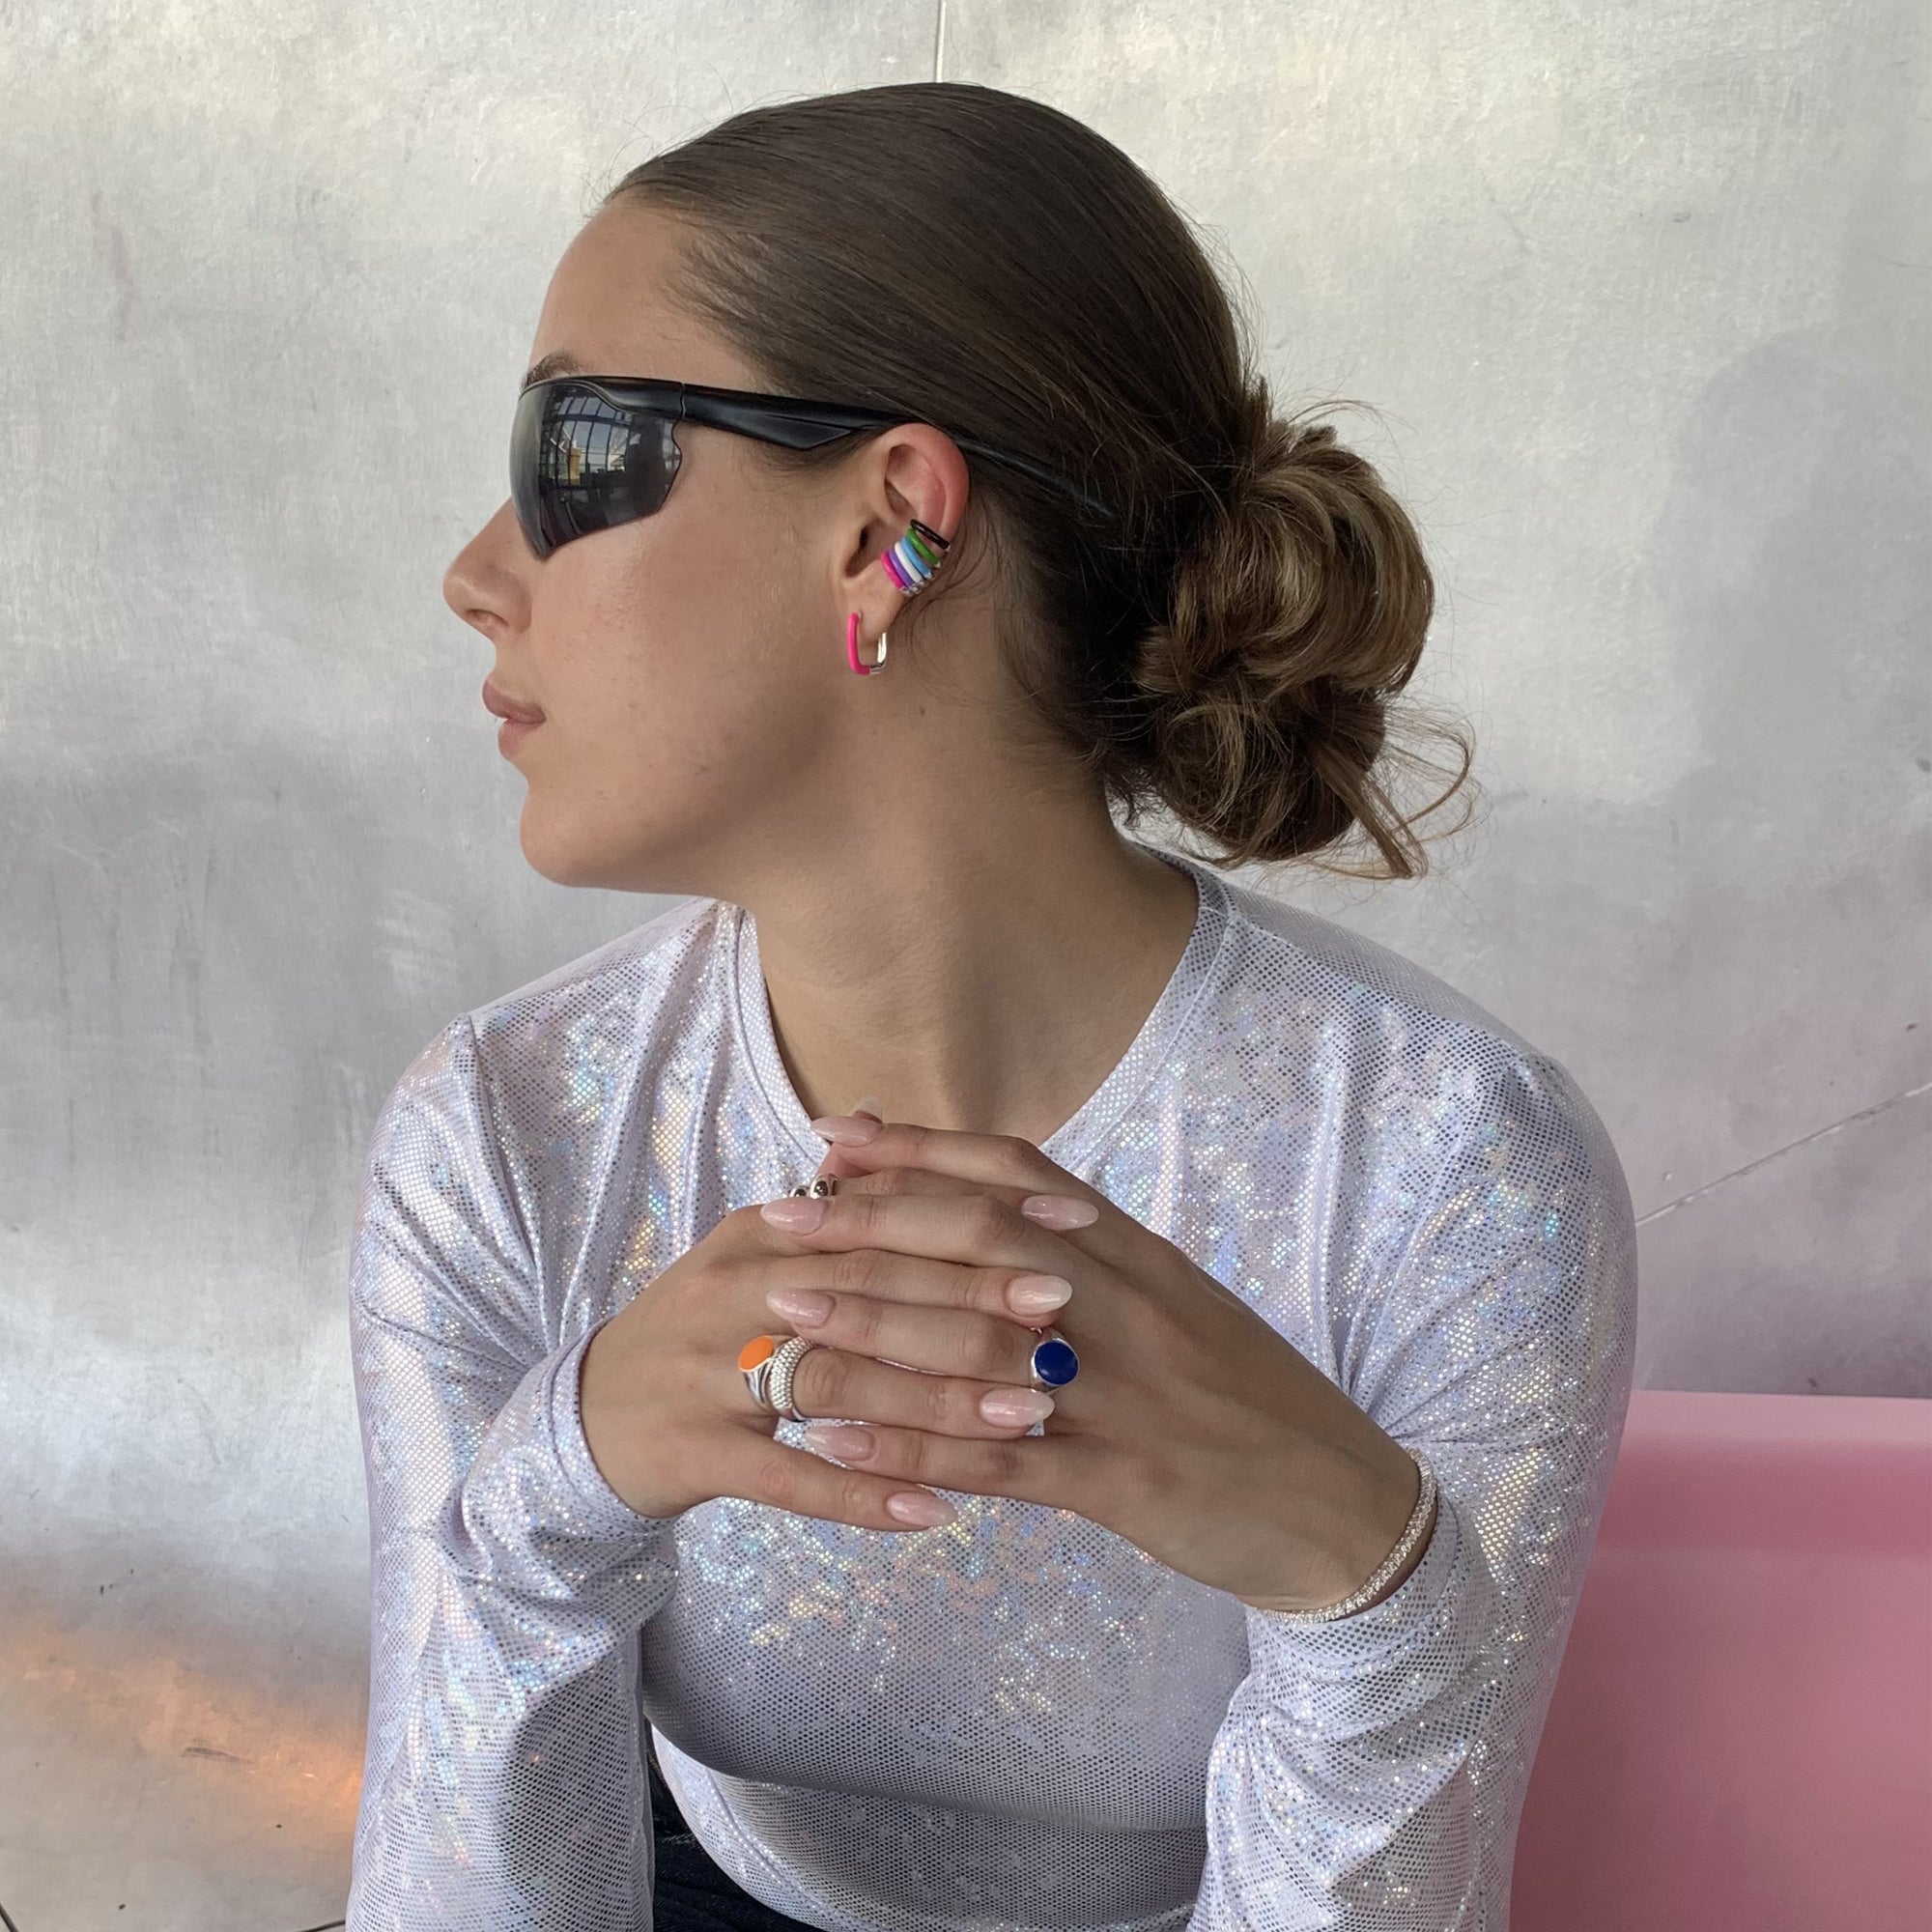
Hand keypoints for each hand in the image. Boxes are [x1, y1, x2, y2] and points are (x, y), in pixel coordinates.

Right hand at [577, 1137, 1082, 1532]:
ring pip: (838, 1379)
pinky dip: (863, 1496)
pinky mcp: (694, 1451)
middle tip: (1063, 1317)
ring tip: (1028, 1413)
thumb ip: (839, 1207)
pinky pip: (788, 1478)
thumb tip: (910, 1134)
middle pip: (868, 1288)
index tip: (1064, 1228)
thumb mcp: (762, 1255)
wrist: (588, 1418)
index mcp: (763, 1231)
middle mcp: (734, 1288)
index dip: (974, 1221)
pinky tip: (934, 1511)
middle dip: (972, 1300)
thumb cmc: (705, 1333)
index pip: (881, 1215)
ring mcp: (707, 1371)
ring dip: (938, 1400)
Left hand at [770, 1115, 1435, 1613]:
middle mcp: (1129, 1305)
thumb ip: (1096, 1259)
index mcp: (1140, 1255)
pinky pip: (998, 1461)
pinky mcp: (1124, 1480)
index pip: (1019, 1176)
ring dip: (873, 1327)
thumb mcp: (1181, 1306)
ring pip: (977, 1344)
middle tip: (780, 1214)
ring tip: (783, 1320)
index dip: (923, 1151)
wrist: (1345, 1505)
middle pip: (983, 1241)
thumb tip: (1004, 1213)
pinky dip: (911, 1450)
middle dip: (875, 1223)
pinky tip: (838, 1447)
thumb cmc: (1247, 1401)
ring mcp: (1126, 1392)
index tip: (838, 1135)